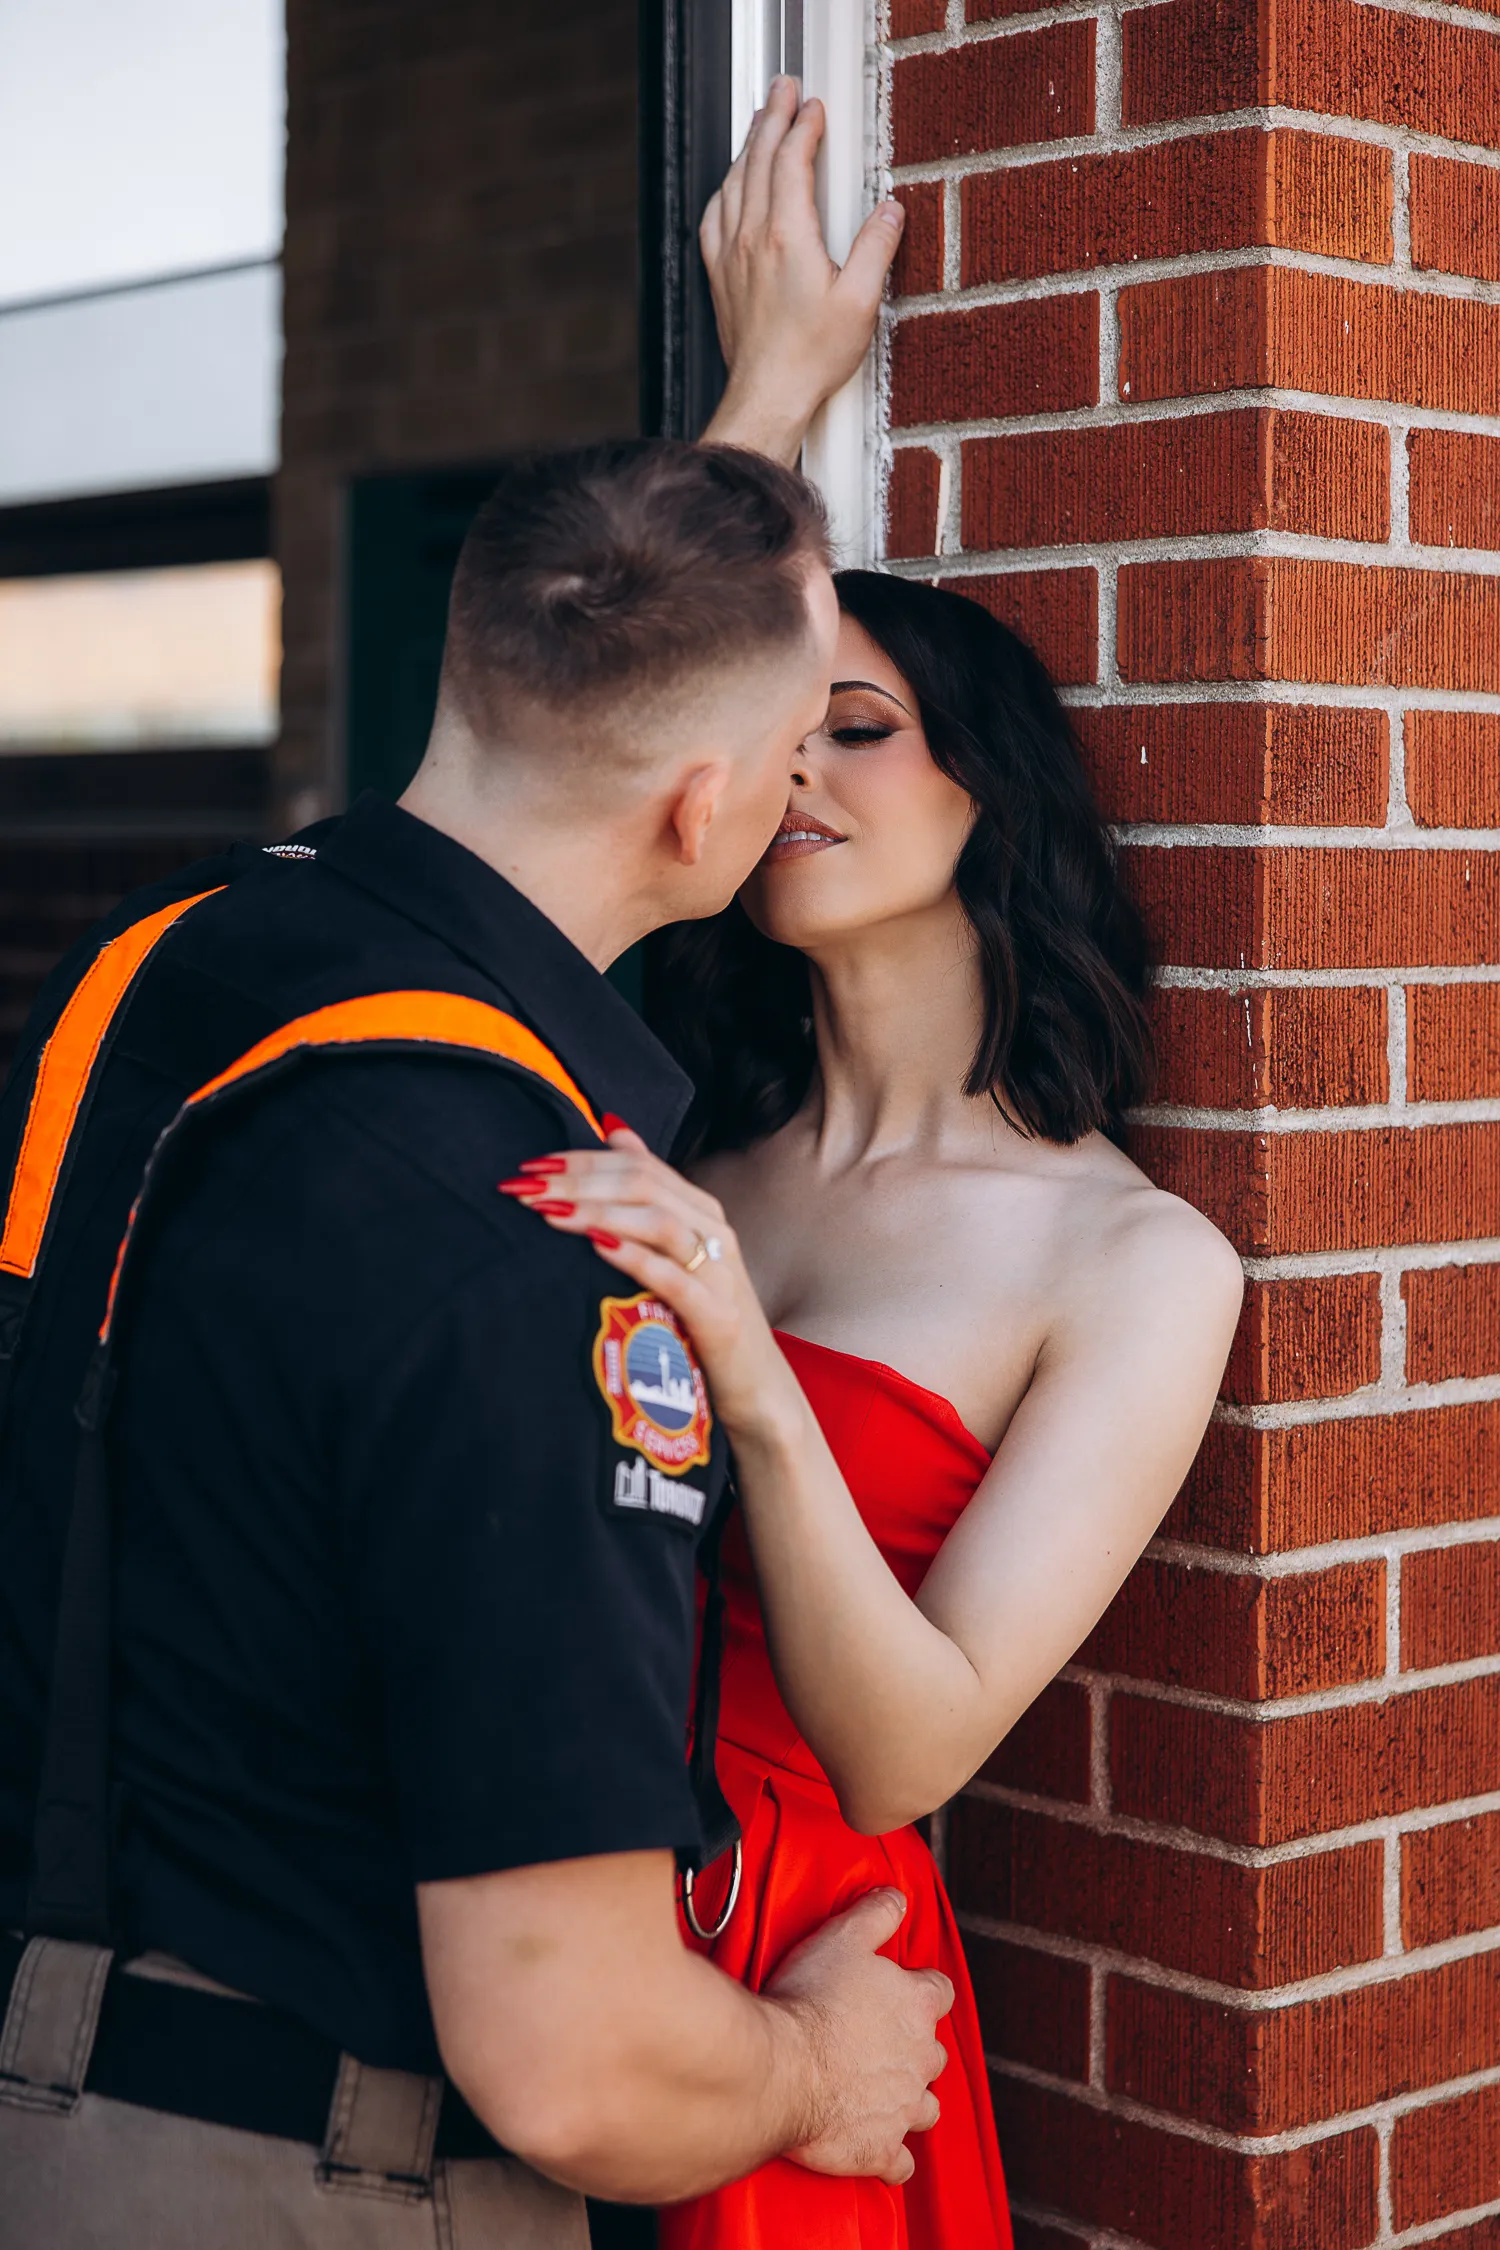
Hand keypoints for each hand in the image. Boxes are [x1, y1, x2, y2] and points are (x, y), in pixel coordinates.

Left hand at [499, 1125, 789, 1437]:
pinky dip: (635, 1257)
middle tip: (525, 1187)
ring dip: (597, 1212)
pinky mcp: (718, 1315)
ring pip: (658, 1221)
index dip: (582, 1161)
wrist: (756, 1384)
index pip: (638, 1164)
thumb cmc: (703, 1315)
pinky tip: (598, 1248)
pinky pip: (674, 1277)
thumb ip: (650, 1190)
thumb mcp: (678, 1247)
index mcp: (700, 1210)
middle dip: (578, 1181)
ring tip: (548, 1213)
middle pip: (643, 1184)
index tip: (531, 1167)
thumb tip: (613, 1129)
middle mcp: (714, 1230)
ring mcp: (720, 1271)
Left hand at [700, 77, 905, 466]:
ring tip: (761, 123)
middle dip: (772, 117)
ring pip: (734, 181)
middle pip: (758, 159)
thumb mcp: (861, 303)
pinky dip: (726, 187)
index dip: (803, 127)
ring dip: (749, 145)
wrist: (767, 397)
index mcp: (788, 237)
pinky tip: (732, 185)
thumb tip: (890, 210)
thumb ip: (877, 248)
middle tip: (783, 90)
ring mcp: (730, 256)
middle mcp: (752, 238)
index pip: (791, 161)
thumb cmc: (810, 359)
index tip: (814, 108)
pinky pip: (714, 215)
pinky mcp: (720, 276)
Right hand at [766, 1889, 951, 2182]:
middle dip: (916, 2048)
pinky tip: (878, 2148)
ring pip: (928, 2108)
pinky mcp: (881, 2149)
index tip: (903, 1990)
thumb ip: (876, 1913)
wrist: (781, 2069)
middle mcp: (921, 2058)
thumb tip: (897, 1896)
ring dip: (911, 2101)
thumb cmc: (807, 2001)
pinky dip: (892, 2157)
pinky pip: (900, 2162)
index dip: (922, 1989)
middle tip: (882, 2043)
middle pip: (936, 2052)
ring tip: (884, 2094)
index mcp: (916, 2005)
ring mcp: (904, 2108)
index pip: (940, 1991)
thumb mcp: (841, 1936)